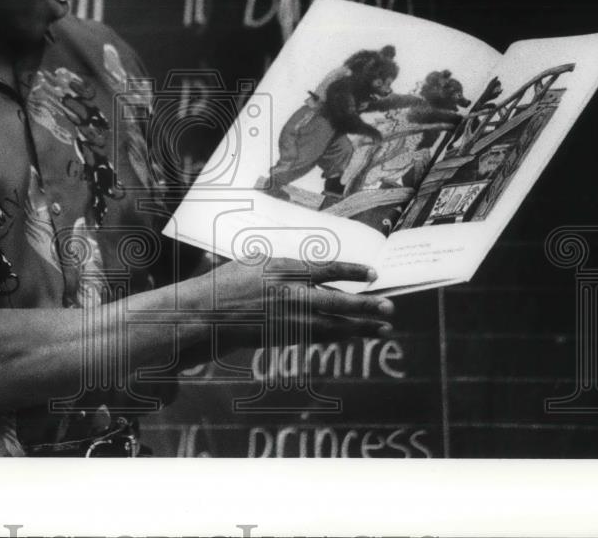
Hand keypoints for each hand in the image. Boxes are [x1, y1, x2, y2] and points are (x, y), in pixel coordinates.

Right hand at [194, 258, 393, 349]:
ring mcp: (288, 318)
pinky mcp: (284, 336)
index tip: (373, 273)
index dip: (352, 272)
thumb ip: (285, 265)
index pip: (327, 269)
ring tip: (384, 327)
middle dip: (366, 305)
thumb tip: (310, 269)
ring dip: (361, 327)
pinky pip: (318, 336)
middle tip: (390, 307)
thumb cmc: (228, 283)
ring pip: (333, 325)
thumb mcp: (256, 262)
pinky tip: (354, 335)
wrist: (207, 314)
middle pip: (337, 301)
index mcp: (284, 269)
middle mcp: (290, 295)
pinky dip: (339, 336)